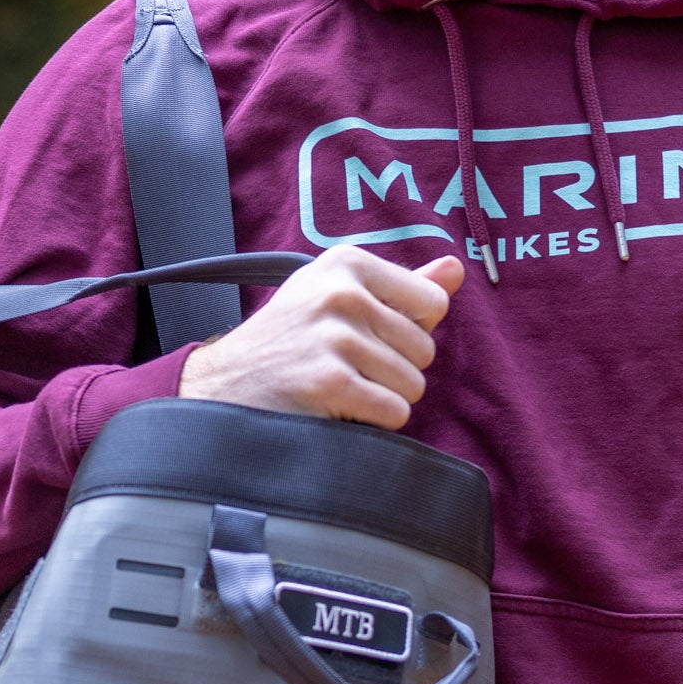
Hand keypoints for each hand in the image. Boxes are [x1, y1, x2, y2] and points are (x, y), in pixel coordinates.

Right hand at [178, 246, 463, 428]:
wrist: (225, 385)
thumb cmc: (292, 340)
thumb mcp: (337, 296)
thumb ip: (402, 285)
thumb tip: (457, 268)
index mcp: (347, 263)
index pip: (433, 302)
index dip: (409, 330)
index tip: (369, 335)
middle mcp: (341, 293)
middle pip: (425, 348)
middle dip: (395, 369)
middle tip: (347, 367)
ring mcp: (334, 338)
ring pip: (413, 384)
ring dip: (383, 397)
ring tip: (340, 386)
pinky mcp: (330, 382)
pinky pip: (394, 411)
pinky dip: (374, 421)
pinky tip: (339, 408)